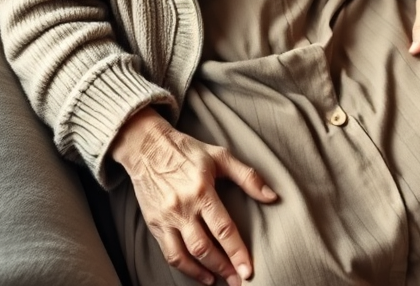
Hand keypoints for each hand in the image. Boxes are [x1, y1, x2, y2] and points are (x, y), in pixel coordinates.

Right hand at [111, 108, 276, 285]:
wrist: (147, 147)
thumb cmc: (187, 150)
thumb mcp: (220, 155)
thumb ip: (248, 176)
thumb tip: (272, 196)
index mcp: (202, 189)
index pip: (223, 228)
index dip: (237, 251)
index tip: (249, 270)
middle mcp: (183, 207)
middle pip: (205, 247)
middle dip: (224, 267)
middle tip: (239, 280)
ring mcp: (167, 218)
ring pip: (186, 255)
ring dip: (205, 272)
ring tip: (220, 280)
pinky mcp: (154, 224)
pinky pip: (170, 254)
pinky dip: (185, 268)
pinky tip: (199, 273)